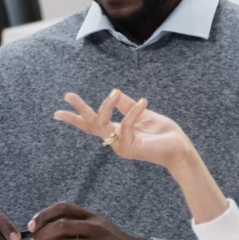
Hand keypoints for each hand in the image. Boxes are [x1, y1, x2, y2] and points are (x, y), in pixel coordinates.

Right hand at [54, 90, 194, 170]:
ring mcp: (121, 146)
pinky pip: (126, 125)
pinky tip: (143, 102)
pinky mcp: (130, 148)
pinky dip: (133, 112)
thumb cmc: (164, 133)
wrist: (180, 148)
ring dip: (106, 107)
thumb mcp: (142, 113)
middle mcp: (115, 140)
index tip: (58, 111)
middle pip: (90, 125)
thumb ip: (127, 105)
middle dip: (79, 110)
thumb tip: (114, 90)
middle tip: (68, 96)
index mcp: (117, 131)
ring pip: (103, 125)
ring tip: (113, 94)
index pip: (92, 124)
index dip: (76, 117)